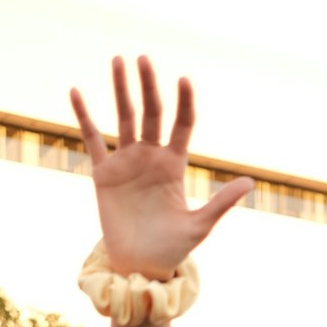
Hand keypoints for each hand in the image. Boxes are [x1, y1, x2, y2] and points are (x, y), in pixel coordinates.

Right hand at [71, 57, 251, 280]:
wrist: (140, 268)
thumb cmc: (172, 249)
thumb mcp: (200, 226)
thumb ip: (221, 202)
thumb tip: (250, 182)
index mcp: (175, 165)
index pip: (182, 124)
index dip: (183, 103)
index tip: (184, 81)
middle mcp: (151, 157)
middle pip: (151, 113)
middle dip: (148, 86)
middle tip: (143, 58)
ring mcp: (127, 163)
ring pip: (124, 118)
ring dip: (121, 90)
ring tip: (118, 60)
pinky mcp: (104, 174)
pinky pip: (93, 139)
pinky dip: (84, 116)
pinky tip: (76, 92)